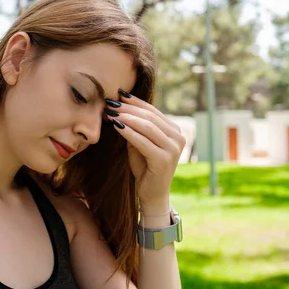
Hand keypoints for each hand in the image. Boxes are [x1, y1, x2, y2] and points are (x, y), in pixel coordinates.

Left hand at [105, 90, 185, 214]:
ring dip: (126, 117)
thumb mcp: (139, 143)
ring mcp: (174, 148)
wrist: (152, 194)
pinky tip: (116, 126)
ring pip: (147, 126)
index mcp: (174, 131)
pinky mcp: (164, 159)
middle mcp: (178, 137)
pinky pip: (143, 141)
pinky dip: (128, 132)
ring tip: (111, 113)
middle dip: (128, 108)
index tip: (118, 94)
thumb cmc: (144, 167)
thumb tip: (119, 105)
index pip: (153, 111)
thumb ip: (135, 127)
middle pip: (149, 116)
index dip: (135, 102)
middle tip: (111, 103)